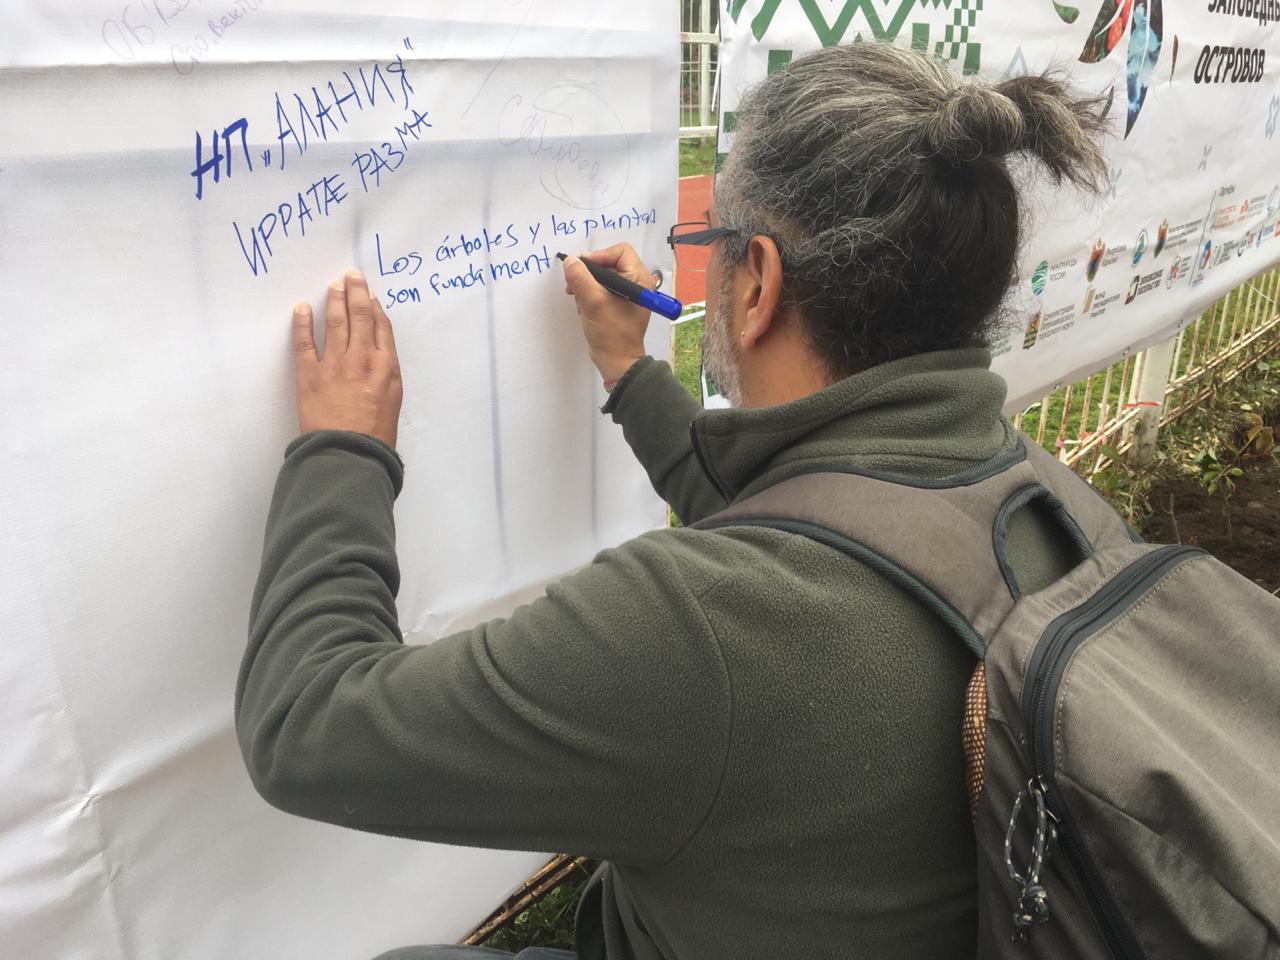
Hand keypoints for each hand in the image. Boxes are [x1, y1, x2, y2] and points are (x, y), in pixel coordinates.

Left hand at [292, 269, 402, 448]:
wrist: (349, 455)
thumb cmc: (375, 435)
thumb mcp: (393, 400)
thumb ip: (386, 373)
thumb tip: (378, 353)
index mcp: (386, 366)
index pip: (380, 326)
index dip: (374, 306)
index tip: (369, 293)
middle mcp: (362, 359)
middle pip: (359, 316)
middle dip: (355, 292)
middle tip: (351, 275)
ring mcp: (335, 365)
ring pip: (335, 323)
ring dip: (334, 300)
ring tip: (333, 285)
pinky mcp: (310, 374)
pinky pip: (305, 342)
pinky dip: (302, 322)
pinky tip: (302, 308)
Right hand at [561, 243, 653, 381]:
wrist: (616, 362)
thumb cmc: (611, 332)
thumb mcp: (593, 302)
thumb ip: (580, 278)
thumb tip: (570, 261)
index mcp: (639, 278)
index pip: (620, 251)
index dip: (599, 256)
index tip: (582, 268)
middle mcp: (636, 283)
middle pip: (608, 264)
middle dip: (589, 274)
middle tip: (574, 286)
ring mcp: (627, 295)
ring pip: (602, 277)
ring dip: (587, 287)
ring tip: (581, 303)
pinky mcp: (618, 304)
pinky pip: (601, 290)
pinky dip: (590, 296)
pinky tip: (584, 310)